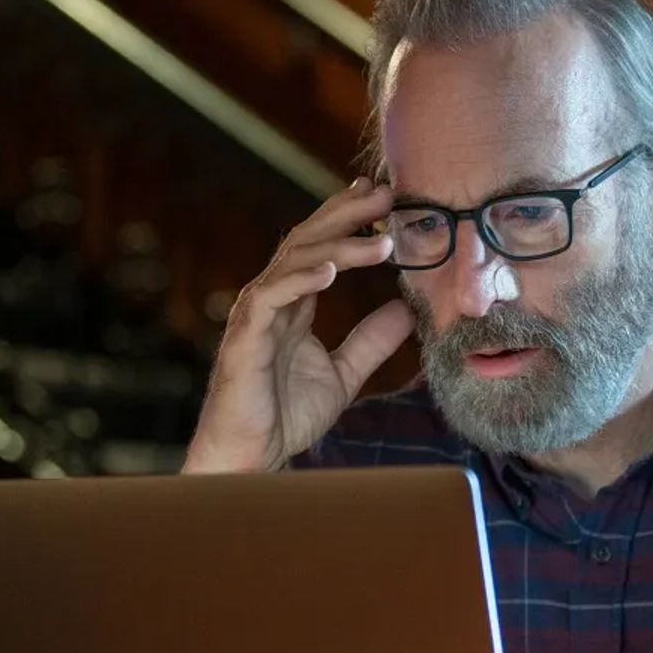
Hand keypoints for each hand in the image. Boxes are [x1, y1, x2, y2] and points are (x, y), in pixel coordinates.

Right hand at [182, 177, 414, 473]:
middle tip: (383, 193)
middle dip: (346, 214)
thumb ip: (371, 342)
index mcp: (292, 305)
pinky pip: (271, 297)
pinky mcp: (245, 337)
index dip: (347, 220)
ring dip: (339, 246)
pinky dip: (300, 279)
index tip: (380, 196)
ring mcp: (256, 315)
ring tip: (380, 240)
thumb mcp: (344, 374)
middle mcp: (272, 300)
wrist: (250, 458)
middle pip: (308, 241)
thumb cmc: (284, 417)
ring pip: (294, 262)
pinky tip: (331, 269)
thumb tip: (408, 310)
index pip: (320, 249)